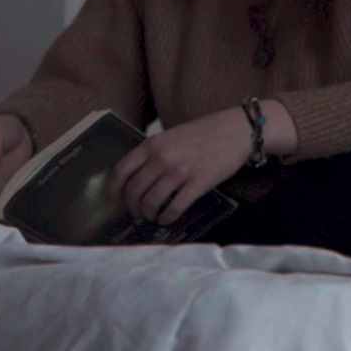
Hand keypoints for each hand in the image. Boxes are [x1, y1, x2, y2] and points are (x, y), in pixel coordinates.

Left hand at [106, 108, 251, 224]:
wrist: (237, 130)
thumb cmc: (207, 131)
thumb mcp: (172, 135)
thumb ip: (155, 152)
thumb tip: (140, 175)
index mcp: (152, 144)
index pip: (120, 170)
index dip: (114, 189)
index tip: (115, 199)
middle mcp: (161, 158)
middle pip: (134, 190)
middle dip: (132, 207)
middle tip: (136, 213)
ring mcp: (179, 172)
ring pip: (152, 201)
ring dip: (148, 214)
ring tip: (152, 217)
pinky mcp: (198, 183)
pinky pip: (175, 207)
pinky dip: (167, 218)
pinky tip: (167, 219)